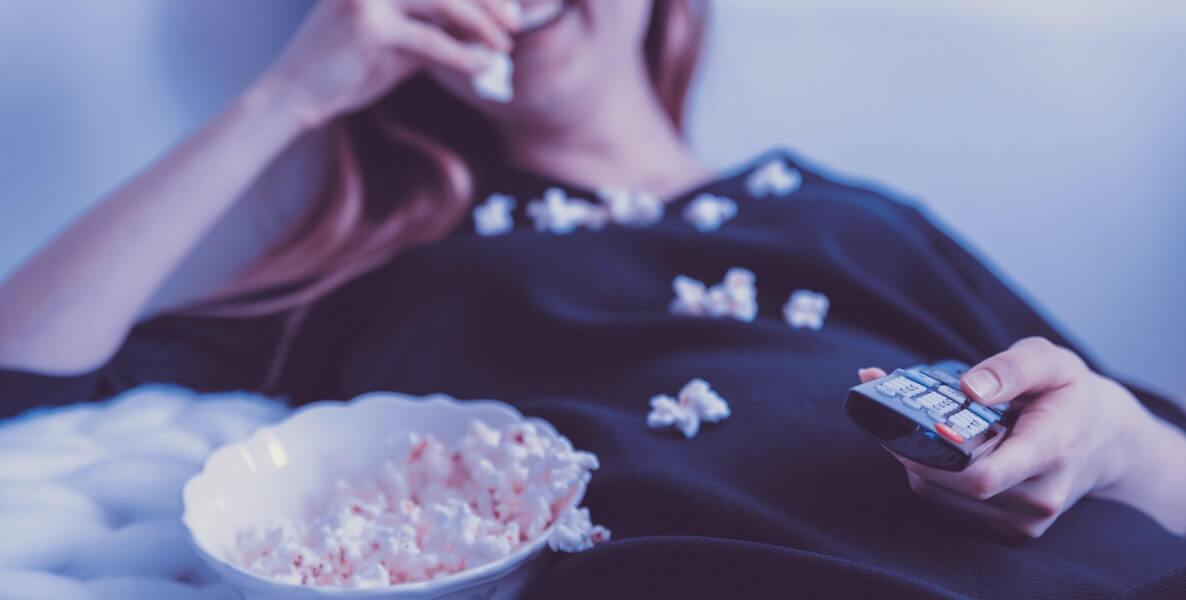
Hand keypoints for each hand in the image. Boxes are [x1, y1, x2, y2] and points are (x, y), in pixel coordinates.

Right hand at [253, 0, 518, 128]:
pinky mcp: (367, 26)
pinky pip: (430, 39)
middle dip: (488, 0)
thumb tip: (488, 32)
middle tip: (514, 24)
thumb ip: (436, 29)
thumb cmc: (349, 67)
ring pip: (443, 1)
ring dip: (481, 24)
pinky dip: (462, 54)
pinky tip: (482, 66)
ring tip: (504, 45)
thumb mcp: (400, 41)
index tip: (508, 6)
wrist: (297, 93)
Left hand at [859, 337, 1174, 537]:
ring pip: (940, 497)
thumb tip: (969, 387)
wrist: (1105, 441)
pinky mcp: (1008, 531)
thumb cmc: (1070, 395)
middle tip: (890, 410)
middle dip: (912, 449)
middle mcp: (1039, 497)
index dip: (933, 458)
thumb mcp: (1051, 361)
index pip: (984, 477)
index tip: (906, 426)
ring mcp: (1024, 521)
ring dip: (915, 461)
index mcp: (1051, 452)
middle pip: (951, 486)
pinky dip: (930, 475)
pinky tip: (934, 447)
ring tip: (912, 423)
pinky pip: (948, 505)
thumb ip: (1011, 367)